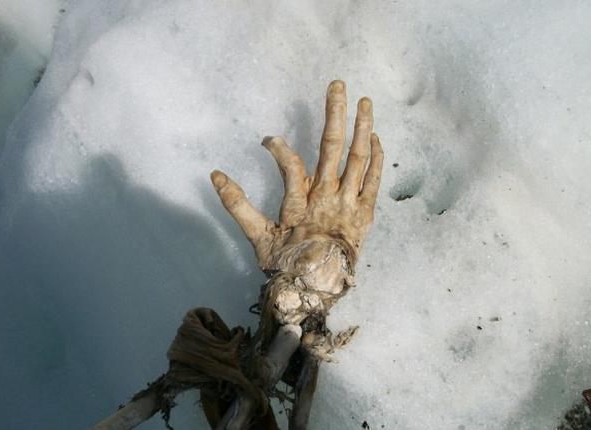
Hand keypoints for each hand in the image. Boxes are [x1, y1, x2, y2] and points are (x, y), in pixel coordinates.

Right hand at [211, 80, 382, 274]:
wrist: (318, 291)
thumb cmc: (286, 264)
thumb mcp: (257, 238)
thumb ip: (237, 205)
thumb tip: (214, 174)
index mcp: (299, 204)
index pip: (290, 165)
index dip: (279, 148)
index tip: (269, 140)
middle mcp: (326, 198)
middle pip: (332, 148)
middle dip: (335, 114)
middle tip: (338, 84)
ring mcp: (349, 204)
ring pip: (358, 159)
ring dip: (362, 128)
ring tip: (365, 101)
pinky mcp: (365, 213)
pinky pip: (374, 181)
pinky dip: (376, 158)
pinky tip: (375, 136)